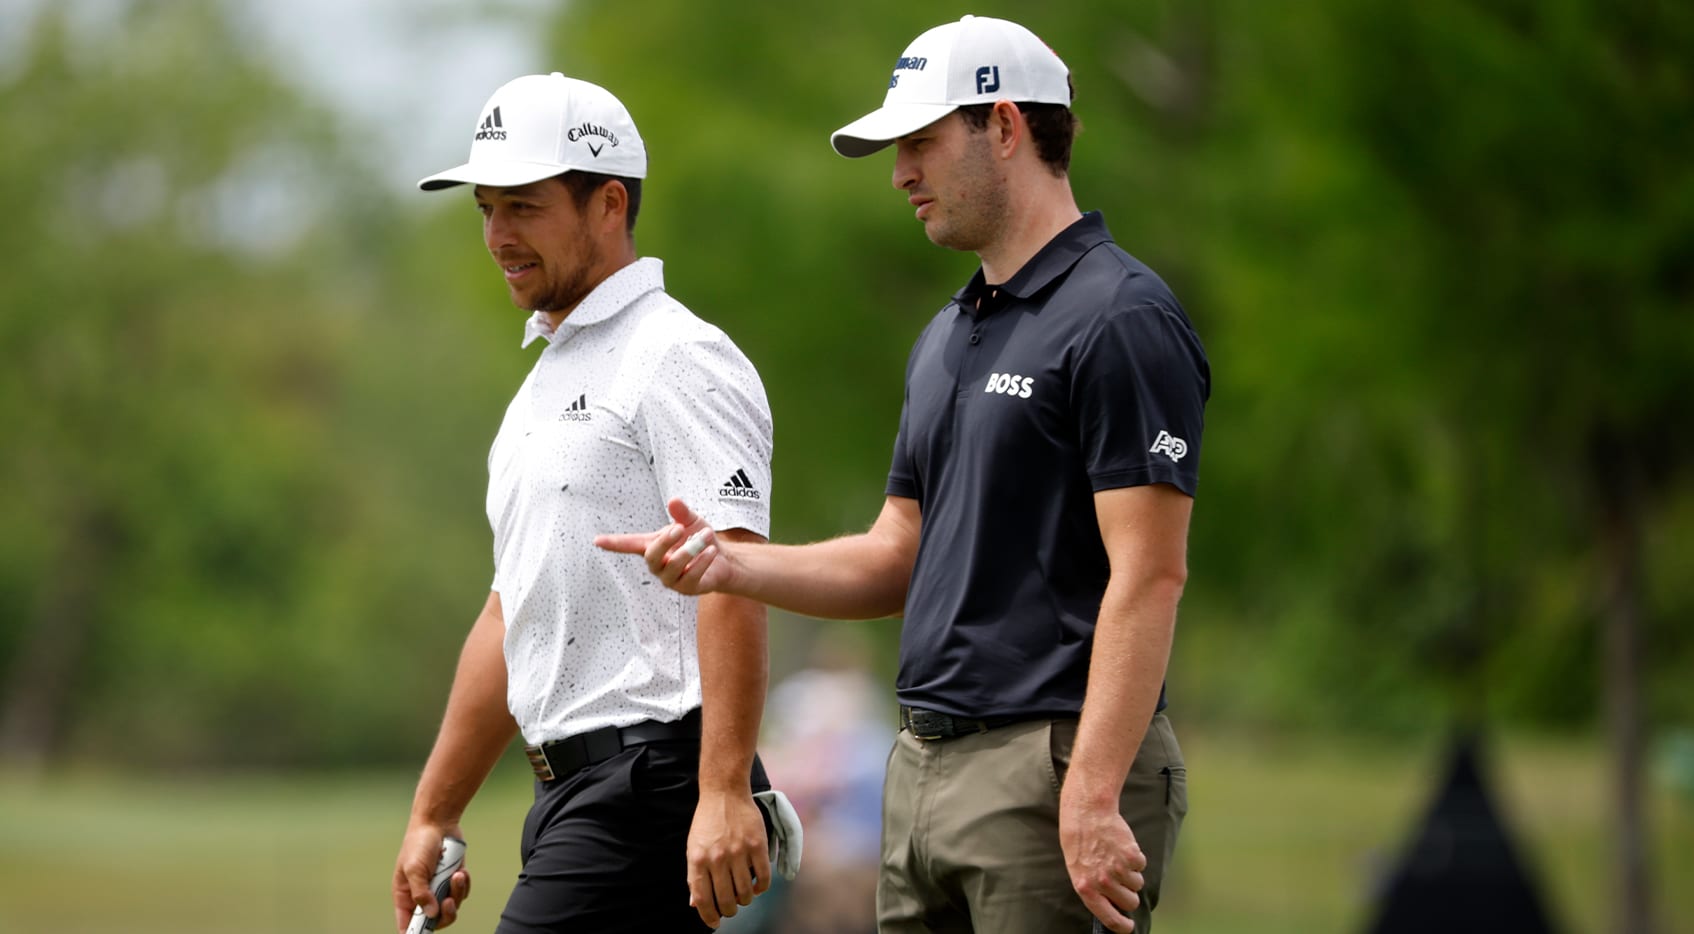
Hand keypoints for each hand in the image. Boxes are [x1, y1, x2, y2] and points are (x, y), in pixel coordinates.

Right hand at [393, 824, 471, 931]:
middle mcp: (422, 895)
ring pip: (451, 906)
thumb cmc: (419, 843)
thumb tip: (430, 914)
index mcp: (405, 895)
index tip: (424, 933)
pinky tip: (460, 870)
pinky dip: (463, 883)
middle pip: (435, 920)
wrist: (438, 822)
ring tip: (456, 875)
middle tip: (448, 901)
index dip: (414, 932)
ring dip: (456, 892)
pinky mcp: (452, 880)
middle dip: (445, 913)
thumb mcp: (414, 868)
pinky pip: (461, 893)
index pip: (407, 923)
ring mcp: (438, 888)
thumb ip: (421, 893)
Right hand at [595, 498, 737, 594]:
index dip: (614, 543)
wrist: (724, 560)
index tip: (597, 540)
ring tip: (707, 535)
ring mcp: (671, 579)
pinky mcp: (687, 589)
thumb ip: (682, 513)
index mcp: (654, 547)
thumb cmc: (701, 540)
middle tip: (679, 528)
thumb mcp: (692, 522)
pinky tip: (710, 551)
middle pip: (651, 557)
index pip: (629, 545)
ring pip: (672, 568)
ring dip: (690, 550)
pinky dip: (702, 562)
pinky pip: (691, 576)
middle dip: (664, 542)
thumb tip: (674, 500)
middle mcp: (658, 565)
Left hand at [686, 790, 771, 928]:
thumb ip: (694, 877)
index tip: (714, 923)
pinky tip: (757, 886)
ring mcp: (738, 851)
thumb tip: (696, 905)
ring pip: (746, 892)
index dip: (709, 917)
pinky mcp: (757, 845)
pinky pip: (763, 877)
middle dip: (729, 911)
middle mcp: (718, 858)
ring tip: (744, 896)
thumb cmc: (707, 823)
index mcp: (698, 860)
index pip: (703, 900)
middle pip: (726, 900)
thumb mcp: (693, 848)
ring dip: (745, 900)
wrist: (724, 793)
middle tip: (731, 909)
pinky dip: (761, 888)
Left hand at [1059, 793, 1146, 932]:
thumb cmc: (1080, 843)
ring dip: (1131, 875)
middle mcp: (1103, 882)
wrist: (1087, 814)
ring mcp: (1118, 869)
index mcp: (1087, 889)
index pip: (1109, 918)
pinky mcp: (1131, 856)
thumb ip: (1094, 891)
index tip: (1129, 927)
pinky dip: (1135, 859)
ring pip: (1138, 884)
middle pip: (1130, 902)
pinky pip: (1141, 866)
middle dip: (1129, 895)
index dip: (1122, 926)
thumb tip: (1111, 908)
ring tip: (1117, 859)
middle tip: (1122, 882)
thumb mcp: (1079, 871)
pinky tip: (1121, 848)